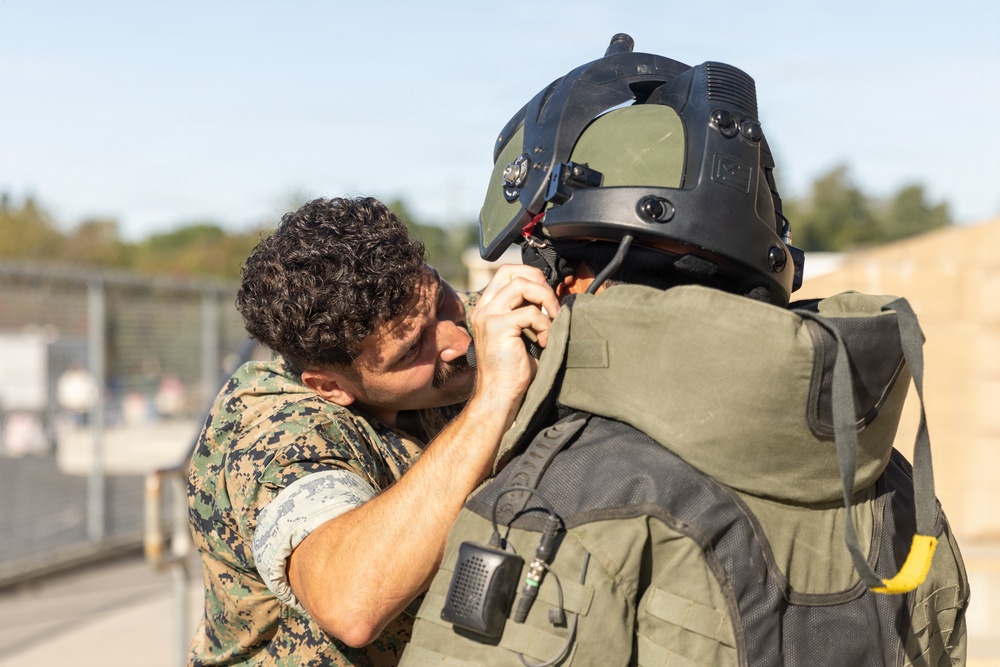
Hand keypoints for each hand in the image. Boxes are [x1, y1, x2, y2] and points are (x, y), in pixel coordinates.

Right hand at [468, 265, 559, 410]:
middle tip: (551, 304)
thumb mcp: (521, 334)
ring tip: (552, 321)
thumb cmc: (513, 370)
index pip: (506, 273)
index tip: (547, 296)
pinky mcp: (497, 327)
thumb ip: (528, 312)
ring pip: (521, 285)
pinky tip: (545, 342)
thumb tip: (552, 298)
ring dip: (545, 300)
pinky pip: (530, 313)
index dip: (531, 276)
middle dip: (538, 282)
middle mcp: (484, 309)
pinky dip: (545, 326)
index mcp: (487, 308)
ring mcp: (488, 316)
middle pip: (511, 271)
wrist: (500, 395)